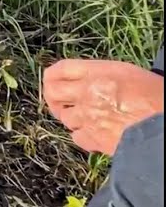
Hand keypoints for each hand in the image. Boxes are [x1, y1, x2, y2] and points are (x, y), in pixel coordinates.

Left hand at [43, 58, 164, 155]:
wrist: (165, 126)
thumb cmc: (157, 97)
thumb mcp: (129, 74)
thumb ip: (101, 75)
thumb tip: (83, 81)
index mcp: (98, 73)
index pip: (61, 69)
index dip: (52, 75)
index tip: (51, 81)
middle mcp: (88, 92)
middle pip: (53, 92)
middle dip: (53, 98)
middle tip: (60, 102)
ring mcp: (88, 116)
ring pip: (65, 117)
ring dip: (74, 119)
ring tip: (89, 119)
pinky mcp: (94, 138)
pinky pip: (77, 137)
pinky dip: (84, 136)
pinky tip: (95, 134)